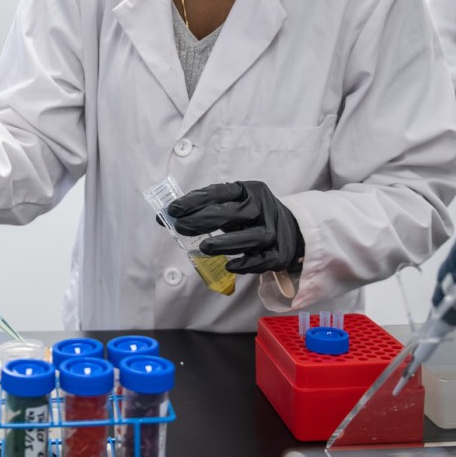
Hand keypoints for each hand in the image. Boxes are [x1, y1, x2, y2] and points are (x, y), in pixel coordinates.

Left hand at [166, 181, 303, 273]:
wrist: (291, 229)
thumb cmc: (250, 216)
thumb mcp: (231, 205)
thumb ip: (202, 209)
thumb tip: (164, 217)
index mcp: (250, 191)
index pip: (221, 192)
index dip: (196, 200)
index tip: (173, 209)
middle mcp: (264, 208)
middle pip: (236, 213)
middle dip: (205, 219)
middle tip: (181, 227)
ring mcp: (274, 231)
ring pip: (252, 237)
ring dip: (226, 243)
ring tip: (203, 247)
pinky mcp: (279, 254)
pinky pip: (263, 260)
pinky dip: (246, 264)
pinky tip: (229, 266)